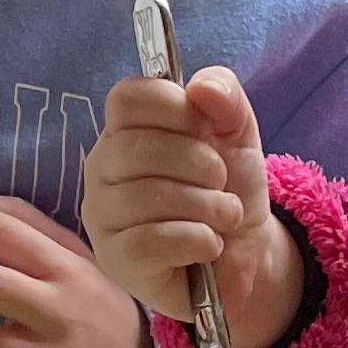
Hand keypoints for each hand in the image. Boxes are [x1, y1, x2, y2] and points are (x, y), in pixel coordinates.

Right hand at [85, 67, 306, 347]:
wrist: (246, 253)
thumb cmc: (226, 187)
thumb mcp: (237, 132)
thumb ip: (225, 97)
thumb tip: (201, 88)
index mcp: (124, 130)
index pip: (127, 97)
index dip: (175, 107)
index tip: (204, 129)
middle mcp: (102, 169)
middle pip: (137, 147)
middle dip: (200, 163)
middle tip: (220, 182)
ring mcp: (103, 216)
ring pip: (148, 197)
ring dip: (207, 206)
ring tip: (224, 217)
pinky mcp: (117, 259)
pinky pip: (153, 241)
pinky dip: (198, 240)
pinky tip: (208, 245)